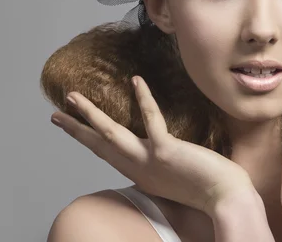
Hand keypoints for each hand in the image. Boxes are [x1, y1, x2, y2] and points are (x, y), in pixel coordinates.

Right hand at [50, 75, 253, 216]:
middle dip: (75, 129)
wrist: (226, 200)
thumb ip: (160, 164)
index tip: (72, 129)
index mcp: (140, 174)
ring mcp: (149, 160)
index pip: (107, 154)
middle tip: (55, 114)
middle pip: (99, 146)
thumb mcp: (174, 177)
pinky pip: (151, 120)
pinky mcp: (166, 151)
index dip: (87, 141)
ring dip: (89, 115)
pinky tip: (136, 80)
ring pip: (111, 134)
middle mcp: (138, 169)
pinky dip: (144, 99)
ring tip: (73, 97)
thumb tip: (157, 148)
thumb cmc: (208, 188)